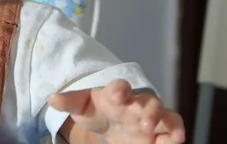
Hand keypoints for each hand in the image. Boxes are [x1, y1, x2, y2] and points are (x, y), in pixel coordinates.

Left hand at [49, 79, 184, 143]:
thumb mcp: (81, 105)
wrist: (111, 120)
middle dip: (149, 110)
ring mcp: (151, 118)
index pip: (120, 87)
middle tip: (143, 122)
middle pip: (149, 101)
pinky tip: (173, 143)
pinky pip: (173, 132)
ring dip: (167, 124)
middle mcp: (137, 104)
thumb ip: (68, 101)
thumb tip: (51, 98)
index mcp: (116, 94)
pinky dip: (175, 138)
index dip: (120, 88)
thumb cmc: (97, 109)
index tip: (116, 94)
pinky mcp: (160, 133)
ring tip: (170, 136)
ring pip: (167, 116)